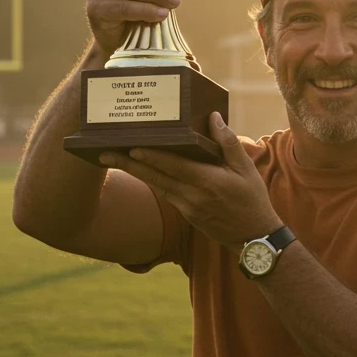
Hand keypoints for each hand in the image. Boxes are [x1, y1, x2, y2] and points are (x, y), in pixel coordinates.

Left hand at [97, 113, 281, 248]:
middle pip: (155, 177)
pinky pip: (164, 193)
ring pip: (156, 185)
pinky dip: (150, 180)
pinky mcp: (185, 214)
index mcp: (207, 182)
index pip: (173, 166)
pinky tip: (139, 170)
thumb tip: (213, 117)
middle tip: (103, 152)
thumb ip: (227, 142)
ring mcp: (186, 207)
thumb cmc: (252, 199)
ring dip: (134, 172)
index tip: (131, 147)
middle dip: (128, 164)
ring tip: (113, 158)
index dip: (151, 156)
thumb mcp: (246, 169)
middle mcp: (192, 196)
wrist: (253, 238)